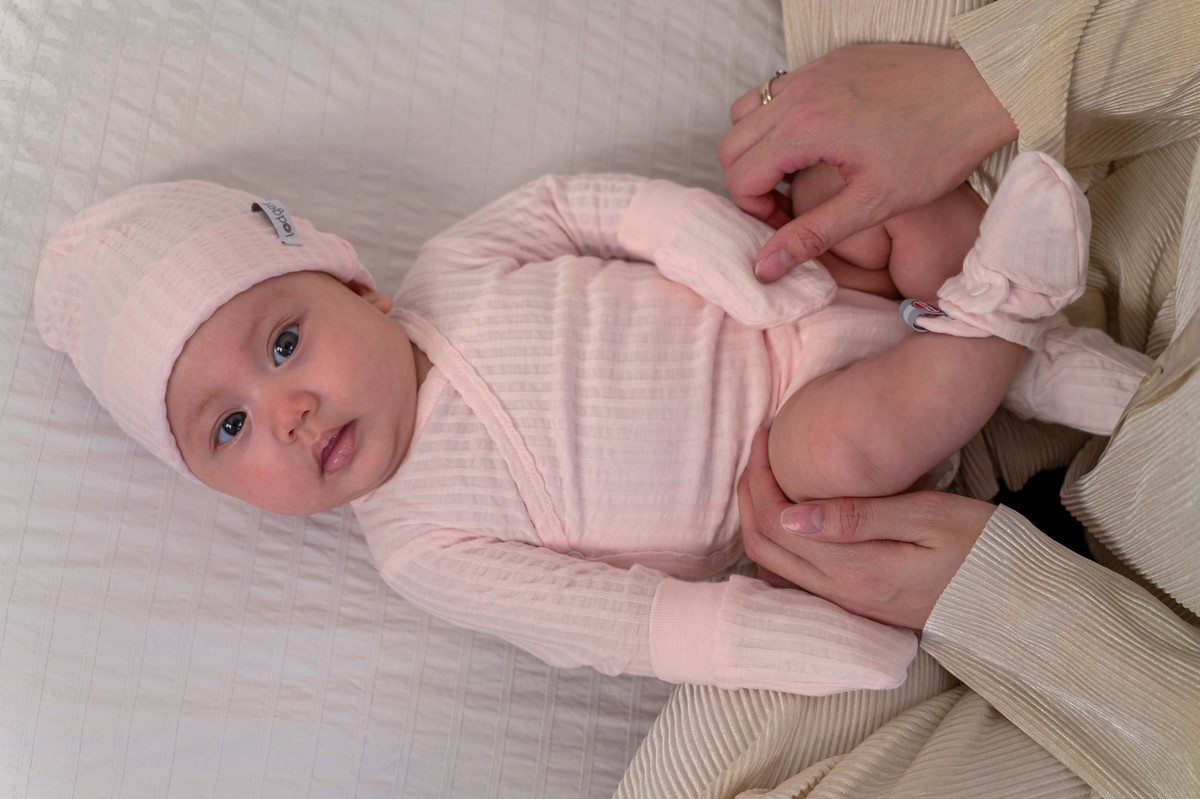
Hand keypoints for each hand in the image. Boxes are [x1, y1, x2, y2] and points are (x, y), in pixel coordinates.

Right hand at [719, 44, 1016, 280]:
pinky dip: (780, 119)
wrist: (983, 91)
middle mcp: (800, 91)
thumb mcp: (872, 204)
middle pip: (731, 143)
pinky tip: (818, 142)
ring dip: (758, 146)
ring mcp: (813, 70)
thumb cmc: (936, 148)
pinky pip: (779, 89)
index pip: (740, 175)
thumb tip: (764, 268)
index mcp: (805, 127)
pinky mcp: (830, 59)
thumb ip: (811, 236)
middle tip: (786, 205)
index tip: (786, 224)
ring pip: (747, 111)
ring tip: (796, 172)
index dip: (754, 210)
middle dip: (748, 181)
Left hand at [738, 429, 994, 628]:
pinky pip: (796, 576)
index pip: (776, 522)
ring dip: (759, 518)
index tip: (765, 435)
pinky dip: (779, 541)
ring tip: (766, 473)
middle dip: (748, 494)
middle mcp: (840, 593)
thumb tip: (790, 516)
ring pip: (774, 566)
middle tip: (757, 450)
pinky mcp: (857, 604)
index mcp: (853, 568)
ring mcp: (847, 604)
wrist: (1018, 599)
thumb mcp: (927, 518)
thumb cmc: (981, 547)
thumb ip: (857, 518)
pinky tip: (792, 513)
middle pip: (763, 547)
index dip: (759, 475)